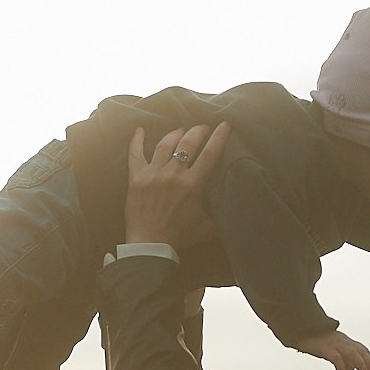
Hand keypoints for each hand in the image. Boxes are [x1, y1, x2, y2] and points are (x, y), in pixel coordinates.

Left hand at [125, 122, 229, 248]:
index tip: (224, 125)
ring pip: (165, 144)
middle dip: (198, 131)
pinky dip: (137, 140)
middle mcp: (173, 175)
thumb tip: (233, 211)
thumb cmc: (179, 237)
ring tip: (181, 130)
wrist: (150, 245)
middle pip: (188, 143)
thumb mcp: (207, 227)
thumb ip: (219, 215)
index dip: (219, 137)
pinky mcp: (136, 178)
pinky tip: (140, 129)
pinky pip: (135, 153)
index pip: (210, 154)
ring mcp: (153, 174)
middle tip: (202, 127)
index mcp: (192, 185)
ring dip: (175, 134)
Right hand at [292, 329, 369, 369]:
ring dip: (361, 364)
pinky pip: (336, 357)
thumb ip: (343, 358)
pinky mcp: (324, 348)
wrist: (298, 329)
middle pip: (359, 350)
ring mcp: (333, 343)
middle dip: (368, 363)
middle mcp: (341, 340)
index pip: (362, 349)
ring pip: (352, 353)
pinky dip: (341, 367)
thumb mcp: (331, 348)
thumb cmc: (314, 339)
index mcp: (344, 339)